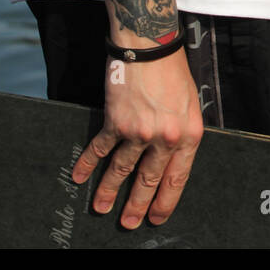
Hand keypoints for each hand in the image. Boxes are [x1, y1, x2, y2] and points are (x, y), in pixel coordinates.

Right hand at [70, 46, 203, 228]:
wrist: (150, 45)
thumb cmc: (173, 71)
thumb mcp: (190, 104)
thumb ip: (183, 132)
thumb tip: (173, 158)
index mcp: (189, 135)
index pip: (178, 178)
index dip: (166, 201)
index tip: (158, 217)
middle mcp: (165, 138)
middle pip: (149, 180)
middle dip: (137, 206)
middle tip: (129, 223)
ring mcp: (139, 132)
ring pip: (122, 170)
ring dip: (109, 191)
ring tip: (101, 207)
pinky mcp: (116, 122)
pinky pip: (101, 149)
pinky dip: (88, 163)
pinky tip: (79, 176)